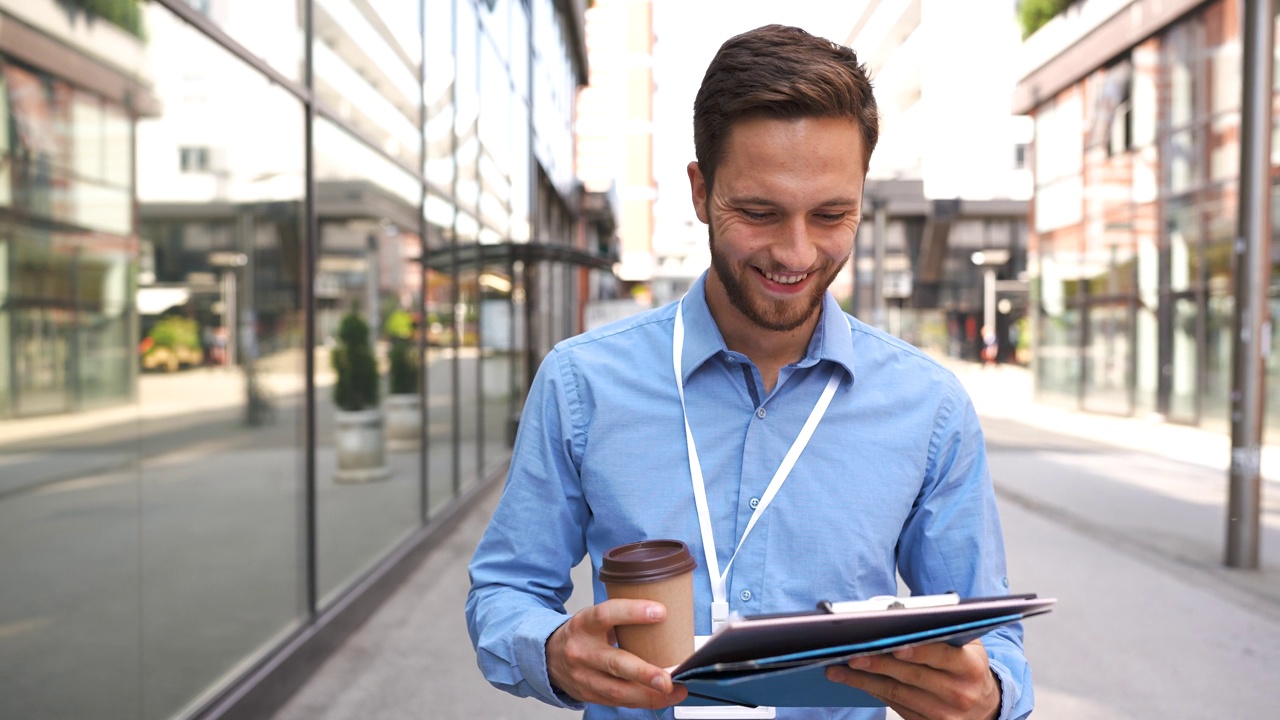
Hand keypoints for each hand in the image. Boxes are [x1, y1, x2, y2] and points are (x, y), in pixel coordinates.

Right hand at [545, 599, 689, 708]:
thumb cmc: (582, 633)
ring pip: (618, 691)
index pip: (606, 615)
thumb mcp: (594, 617)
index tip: (660, 612)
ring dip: (650, 694)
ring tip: (675, 691)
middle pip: (614, 663)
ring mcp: (584, 677)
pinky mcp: (589, 695)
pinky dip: (643, 700)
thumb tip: (666, 615)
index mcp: (584, 624)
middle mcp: (581, 651)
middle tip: (669, 678)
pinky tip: (662, 698)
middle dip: (644, 674)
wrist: (549, 656)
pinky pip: (619, 702)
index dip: (633, 612)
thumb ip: (621, 617)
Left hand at [824, 640, 999, 719]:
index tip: (895, 644)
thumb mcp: (965, 642)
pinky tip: (853, 681)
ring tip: (838, 668)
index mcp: (970, 665)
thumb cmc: (966, 665)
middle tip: (852, 654)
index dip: (918, 651)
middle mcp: (960, 692)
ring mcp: (944, 713)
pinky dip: (871, 691)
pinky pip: (894, 706)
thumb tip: (898, 615)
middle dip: (879, 663)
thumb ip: (941, 627)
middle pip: (912, 676)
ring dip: (864, 680)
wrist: (983, 704)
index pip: (942, 655)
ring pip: (897, 693)